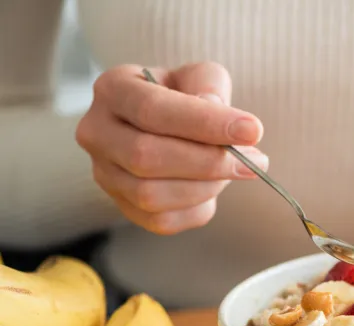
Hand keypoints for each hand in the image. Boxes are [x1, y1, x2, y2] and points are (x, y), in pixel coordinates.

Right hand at [76, 62, 267, 234]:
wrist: (168, 128)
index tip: (252, 130)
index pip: (152, 110)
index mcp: (112, 89)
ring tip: (237, 170)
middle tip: (255, 160)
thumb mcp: (200, 77)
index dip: (205, 123)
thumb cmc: (185, 98)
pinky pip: (162, 221)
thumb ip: (209, 86)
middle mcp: (96, 132)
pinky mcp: (123, 207)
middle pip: (146, 157)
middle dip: (209, 162)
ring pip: (151, 195)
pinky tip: (213, 188)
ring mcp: (104, 174)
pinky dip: (198, 208)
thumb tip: (216, 115)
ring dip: (206, 187)